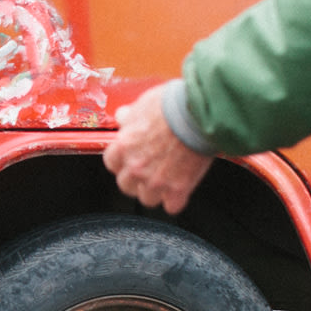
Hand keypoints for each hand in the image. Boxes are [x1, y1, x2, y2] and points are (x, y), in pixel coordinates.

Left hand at [104, 87, 213, 214]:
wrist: (198, 113)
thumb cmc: (172, 105)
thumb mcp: (142, 104)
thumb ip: (130, 116)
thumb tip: (123, 116)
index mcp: (123, 147)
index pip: (112, 163)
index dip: (122, 161)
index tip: (130, 159)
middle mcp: (136, 167)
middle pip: (126, 185)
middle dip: (135, 179)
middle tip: (148, 170)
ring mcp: (156, 181)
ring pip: (147, 199)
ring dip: (155, 191)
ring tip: (165, 180)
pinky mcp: (178, 188)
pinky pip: (171, 207)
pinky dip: (176, 200)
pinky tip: (179, 190)